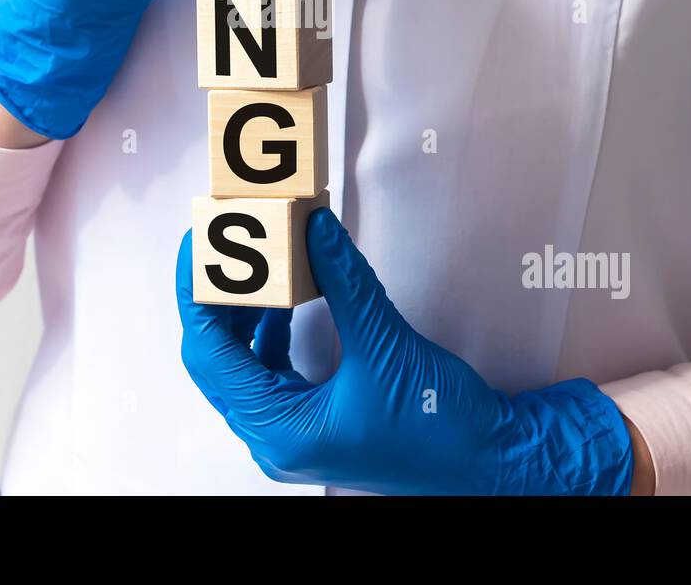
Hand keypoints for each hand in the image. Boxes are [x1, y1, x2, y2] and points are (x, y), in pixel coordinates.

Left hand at [176, 208, 634, 494]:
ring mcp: (294, 434)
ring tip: (252, 262)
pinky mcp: (316, 422)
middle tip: (220, 244)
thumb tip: (313, 227)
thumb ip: (344, 282)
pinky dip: (273, 332)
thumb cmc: (443, 427)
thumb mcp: (387, 344)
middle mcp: (276, 438)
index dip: (197, 293)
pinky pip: (273, 372)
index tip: (196, 245)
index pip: (208, 353)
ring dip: (245, 314)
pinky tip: (288, 297)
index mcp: (278, 431)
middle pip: (218, 359)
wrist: (493, 463)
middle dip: (218, 299)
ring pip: (244, 365)